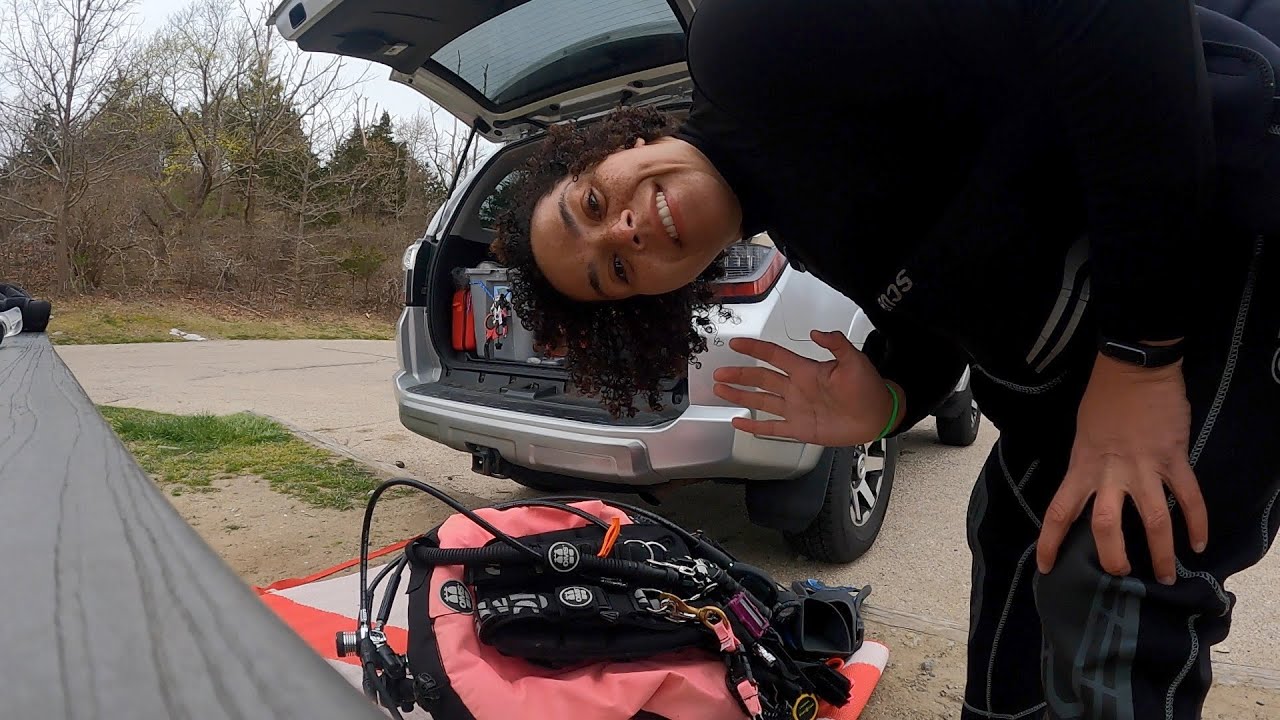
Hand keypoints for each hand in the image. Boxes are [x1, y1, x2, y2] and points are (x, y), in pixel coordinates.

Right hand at [712, 330, 899, 446]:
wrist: (878, 415)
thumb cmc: (868, 387)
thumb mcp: (855, 360)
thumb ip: (836, 344)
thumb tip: (816, 333)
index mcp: (806, 371)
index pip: (774, 356)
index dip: (754, 348)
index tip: (736, 343)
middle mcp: (796, 388)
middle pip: (761, 378)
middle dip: (739, 374)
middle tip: (718, 372)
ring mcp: (796, 409)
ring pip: (761, 400)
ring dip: (740, 395)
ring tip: (720, 390)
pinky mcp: (800, 429)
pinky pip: (772, 427)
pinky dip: (754, 426)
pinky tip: (739, 422)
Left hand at [1036, 351, 1208, 584]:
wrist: (1134, 369)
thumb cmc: (1103, 400)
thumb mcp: (1082, 436)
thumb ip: (1087, 468)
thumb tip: (1091, 495)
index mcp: (1082, 467)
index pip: (1059, 512)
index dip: (1050, 542)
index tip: (1047, 568)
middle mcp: (1110, 473)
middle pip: (1106, 525)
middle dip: (1112, 557)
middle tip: (1120, 574)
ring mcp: (1145, 467)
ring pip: (1153, 520)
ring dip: (1160, 552)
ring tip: (1166, 576)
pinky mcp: (1174, 459)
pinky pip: (1189, 497)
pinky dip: (1197, 522)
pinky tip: (1198, 543)